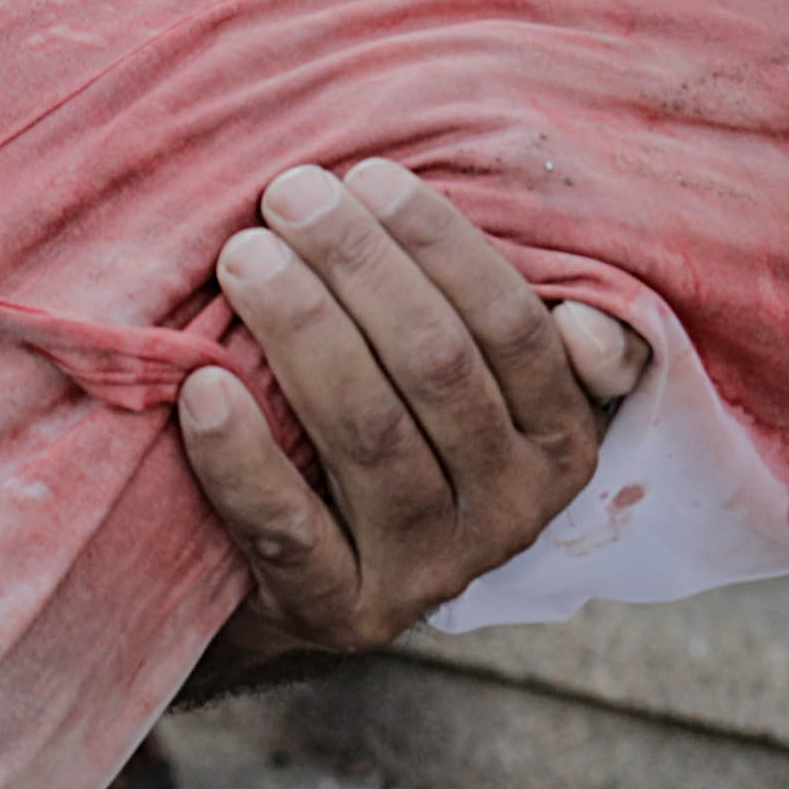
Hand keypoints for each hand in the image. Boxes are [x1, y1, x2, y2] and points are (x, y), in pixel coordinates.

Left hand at [182, 161, 651, 668]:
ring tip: (244, 257)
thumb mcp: (485, 381)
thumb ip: (530, 331)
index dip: (439, 243)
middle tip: (287, 196)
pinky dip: (241, 456)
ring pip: (369, 434)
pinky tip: (201, 389)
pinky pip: (288, 529)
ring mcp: (429, 572)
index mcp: (562, 442)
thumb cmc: (399, 426)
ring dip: (302, 331)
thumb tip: (586, 325)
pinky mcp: (341, 613)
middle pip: (436, 366)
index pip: (511, 324)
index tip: (366, 174)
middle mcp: (512, 514)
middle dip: (357, 265)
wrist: (308, 574)